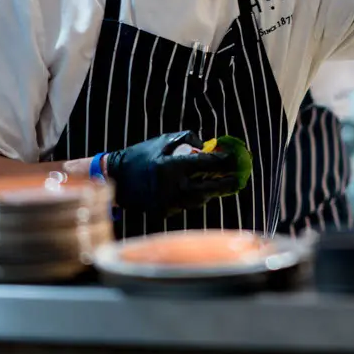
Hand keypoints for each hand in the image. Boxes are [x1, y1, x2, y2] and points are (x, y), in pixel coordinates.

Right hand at [106, 131, 240, 217]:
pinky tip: (197, 191)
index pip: (205, 164)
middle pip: (208, 188)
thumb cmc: (142, 154)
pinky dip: (193, 198)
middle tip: (238, 180)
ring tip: (219, 185)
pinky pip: (185, 205)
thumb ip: (188, 141)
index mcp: (171, 166)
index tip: (233, 160)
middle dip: (225, 184)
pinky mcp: (163, 212)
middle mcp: (171, 186)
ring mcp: (167, 202)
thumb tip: (209, 148)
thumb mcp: (164, 141)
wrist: (116, 178)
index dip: (222, 162)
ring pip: (198, 200)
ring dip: (210, 192)